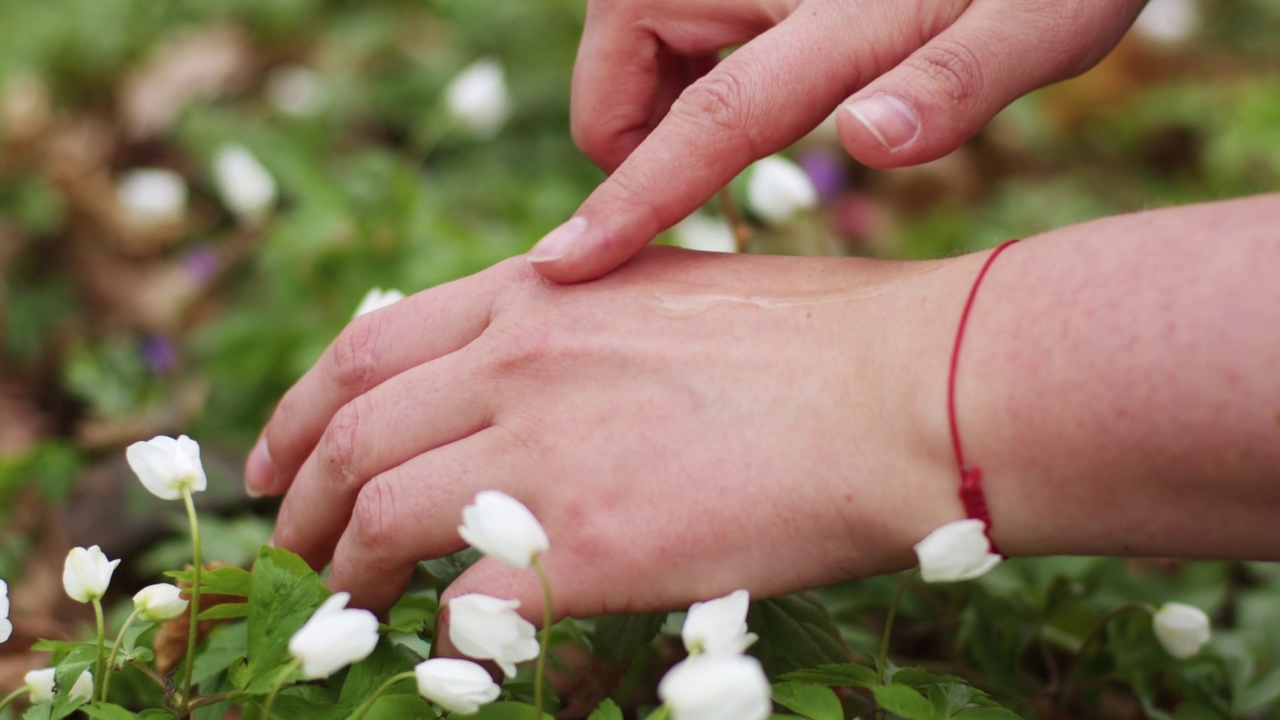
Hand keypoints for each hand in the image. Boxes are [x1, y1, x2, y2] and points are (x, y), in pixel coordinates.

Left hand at [245, 248, 970, 616]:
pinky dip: (439, 633)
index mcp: (536, 291)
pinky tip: (451, 647)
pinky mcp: (583, 548)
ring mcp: (541, 453)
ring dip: (343, 570)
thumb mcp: (667, 289)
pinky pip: (463, 606)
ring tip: (343, 603)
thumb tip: (523, 375)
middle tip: (295, 543)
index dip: (301, 407)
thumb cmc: (817, 338)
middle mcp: (515, 362)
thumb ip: (578, 321)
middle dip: (304, 498)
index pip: (367, 348)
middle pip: (350, 434)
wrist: (900, 392)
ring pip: (377, 518)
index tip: (280, 457)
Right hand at [527, 0, 1145, 281]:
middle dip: (646, 140)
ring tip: (758, 113)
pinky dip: (682, 60)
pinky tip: (757, 65)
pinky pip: (660, 20)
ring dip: (665, 99)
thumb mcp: (1038, 23)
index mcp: (818, 6)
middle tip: (732, 177)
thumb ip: (956, 84)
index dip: (627, 203)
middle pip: (619, 76)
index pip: (691, 122)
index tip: (560, 267)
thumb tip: (870, 143)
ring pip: (631, 47)